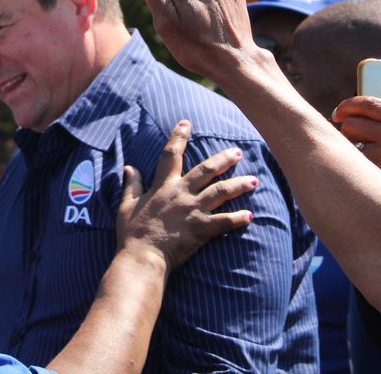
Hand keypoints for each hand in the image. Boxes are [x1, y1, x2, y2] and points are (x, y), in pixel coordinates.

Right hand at [117, 121, 256, 270]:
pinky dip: (238, 218)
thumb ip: (131, 185)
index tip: (186, 123)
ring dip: (239, 185)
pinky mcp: (201, 229)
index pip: (171, 155)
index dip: (178, 137)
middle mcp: (180, 193)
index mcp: (163, 186)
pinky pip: (224, 221)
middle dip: (224, 159)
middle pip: (206, 170)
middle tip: (238, 152)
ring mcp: (192, 210)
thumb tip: (128, 167)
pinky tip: (250, 215)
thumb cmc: (132, 234)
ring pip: (221, 191)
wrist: (141, 257)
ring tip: (254, 180)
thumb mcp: (127, 205)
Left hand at [333, 96, 380, 249]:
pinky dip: (358, 173)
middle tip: (353, 142)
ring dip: (353, 155)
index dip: (348, 106)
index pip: (368, 103)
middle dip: (348, 133)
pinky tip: (366, 180)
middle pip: (351, 125)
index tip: (340, 112)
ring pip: (350, 149)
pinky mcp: (379, 177)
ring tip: (362, 163)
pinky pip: (357, 169)